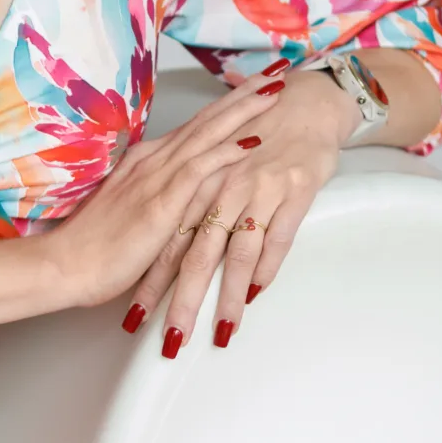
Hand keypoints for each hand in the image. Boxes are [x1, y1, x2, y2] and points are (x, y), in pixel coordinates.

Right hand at [39, 63, 289, 312]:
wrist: (66, 265)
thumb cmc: (96, 246)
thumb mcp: (132, 212)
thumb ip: (158, 198)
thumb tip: (181, 196)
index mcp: (147, 161)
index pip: (196, 124)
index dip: (228, 104)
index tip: (255, 86)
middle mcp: (154, 160)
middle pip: (207, 120)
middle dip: (244, 95)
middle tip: (277, 72)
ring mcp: (156, 178)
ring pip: (208, 135)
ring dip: (243, 112)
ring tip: (274, 91)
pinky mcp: (160, 203)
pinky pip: (199, 170)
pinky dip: (227, 152)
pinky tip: (252, 140)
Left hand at [121, 65, 358, 354]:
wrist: (306, 103)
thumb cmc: (257, 137)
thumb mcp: (216, 168)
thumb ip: (194, 206)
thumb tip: (171, 254)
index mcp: (195, 183)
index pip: (166, 243)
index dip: (150, 282)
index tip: (135, 319)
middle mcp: (220, 188)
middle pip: (195, 254)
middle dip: (181, 301)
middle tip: (171, 339)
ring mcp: (257, 189)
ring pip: (236, 252)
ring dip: (227, 295)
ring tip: (221, 331)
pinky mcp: (293, 190)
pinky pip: (278, 237)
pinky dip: (267, 267)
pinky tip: (257, 293)